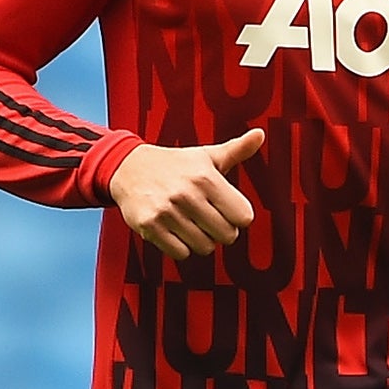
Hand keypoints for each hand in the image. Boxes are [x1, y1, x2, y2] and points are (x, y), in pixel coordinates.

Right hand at [108, 129, 262, 259]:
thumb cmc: (176, 164)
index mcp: (206, 178)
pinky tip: (176, 230)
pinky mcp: (149, 226)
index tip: (228, 210)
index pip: (243, 216)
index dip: (238, 216)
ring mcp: (167, 212)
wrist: (128, 167)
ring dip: (201, 240)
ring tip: (192, 223)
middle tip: (210, 219)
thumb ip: (237, 149)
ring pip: (205, 247)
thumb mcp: (207, 155)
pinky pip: (181, 253)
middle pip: (227, 235)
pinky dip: (181, 247)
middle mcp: (187, 195)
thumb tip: (260, 134)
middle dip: (222, 230)